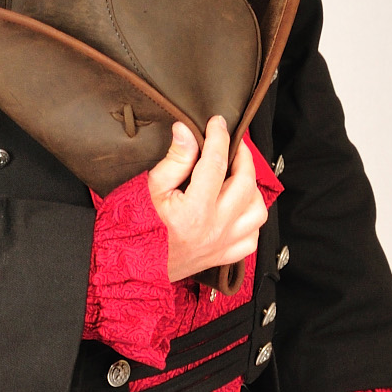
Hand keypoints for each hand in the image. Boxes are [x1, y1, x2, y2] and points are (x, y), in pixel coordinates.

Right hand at [148, 117, 266, 282]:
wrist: (134, 268)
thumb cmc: (138, 228)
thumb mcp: (150, 188)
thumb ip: (174, 160)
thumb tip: (187, 131)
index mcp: (194, 211)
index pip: (216, 164)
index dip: (219, 137)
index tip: (217, 123)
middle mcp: (215, 228)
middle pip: (245, 184)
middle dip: (243, 158)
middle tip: (233, 146)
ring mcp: (224, 244)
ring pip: (257, 210)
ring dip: (251, 189)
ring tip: (237, 177)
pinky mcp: (225, 257)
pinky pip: (253, 237)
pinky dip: (251, 219)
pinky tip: (238, 208)